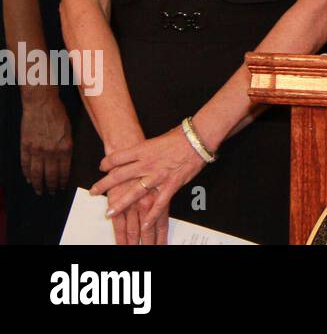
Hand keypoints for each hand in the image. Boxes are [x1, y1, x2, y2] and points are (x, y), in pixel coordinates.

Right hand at [19, 88, 71, 194]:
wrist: (41, 104)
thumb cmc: (58, 114)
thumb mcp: (70, 130)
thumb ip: (67, 146)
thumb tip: (66, 160)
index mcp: (65, 147)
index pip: (64, 170)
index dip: (62, 181)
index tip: (62, 187)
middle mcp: (51, 151)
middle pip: (50, 174)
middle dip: (51, 186)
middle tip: (51, 193)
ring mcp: (36, 150)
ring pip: (36, 173)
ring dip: (38, 184)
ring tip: (39, 191)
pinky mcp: (25, 146)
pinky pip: (25, 164)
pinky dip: (26, 174)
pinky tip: (28, 179)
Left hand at [92, 127, 207, 244]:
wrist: (198, 138)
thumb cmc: (181, 136)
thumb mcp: (158, 139)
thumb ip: (147, 150)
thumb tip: (140, 155)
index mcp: (143, 150)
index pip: (117, 157)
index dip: (107, 163)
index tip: (103, 167)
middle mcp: (147, 164)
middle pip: (119, 175)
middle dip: (104, 185)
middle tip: (93, 192)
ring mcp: (158, 175)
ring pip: (134, 192)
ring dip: (121, 204)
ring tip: (109, 213)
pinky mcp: (171, 184)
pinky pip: (159, 203)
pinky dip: (152, 215)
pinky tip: (145, 225)